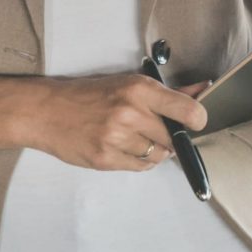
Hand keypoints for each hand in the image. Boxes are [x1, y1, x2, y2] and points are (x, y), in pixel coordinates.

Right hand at [24, 72, 208, 170]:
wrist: (47, 111)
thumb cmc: (90, 95)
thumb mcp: (129, 84)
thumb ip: (170, 93)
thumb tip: (205, 88)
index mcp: (139, 89)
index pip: (188, 110)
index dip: (198, 120)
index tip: (195, 122)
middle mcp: (130, 113)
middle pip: (173, 137)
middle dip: (170, 137)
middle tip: (155, 130)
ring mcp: (116, 138)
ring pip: (158, 155)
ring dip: (154, 151)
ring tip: (136, 138)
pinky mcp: (105, 159)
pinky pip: (139, 167)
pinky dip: (139, 161)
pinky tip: (125, 148)